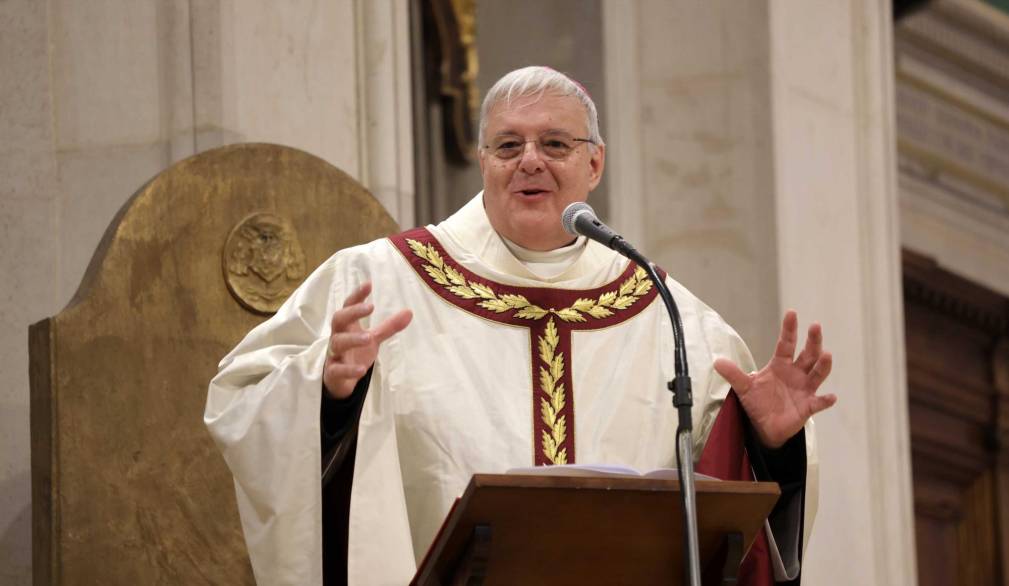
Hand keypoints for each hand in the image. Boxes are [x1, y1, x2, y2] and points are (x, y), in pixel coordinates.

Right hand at [323, 282, 411, 398]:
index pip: (348, 305)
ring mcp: (334, 354)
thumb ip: (389, 327)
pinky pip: (337, 369)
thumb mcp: (374, 338)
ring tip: (369, 338)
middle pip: (338, 319)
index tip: (369, 284)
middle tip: (370, 307)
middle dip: (353, 312)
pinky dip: (349, 369)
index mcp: (347, 325)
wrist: (339, 379)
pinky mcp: (333, 372)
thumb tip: (409, 312)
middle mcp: (338, 335)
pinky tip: (361, 369)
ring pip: (338, 342)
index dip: (357, 295)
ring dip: (352, 339)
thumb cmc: (355, 352)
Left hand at [713, 310, 836, 448]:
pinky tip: (831, 397)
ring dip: (823, 365)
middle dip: (813, 341)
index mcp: (781, 365)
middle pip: (808, 354)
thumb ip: (734, 374)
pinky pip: (819, 403)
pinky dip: (825, 400)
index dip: (789, 329)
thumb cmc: (758, 401)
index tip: (792, 313)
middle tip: (816, 326)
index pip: (786, 344)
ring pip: (817, 374)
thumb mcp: (744, 387)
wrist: (765, 425)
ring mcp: (804, 389)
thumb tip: (716, 362)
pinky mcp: (808, 406)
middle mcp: (796, 373)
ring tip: (826, 354)